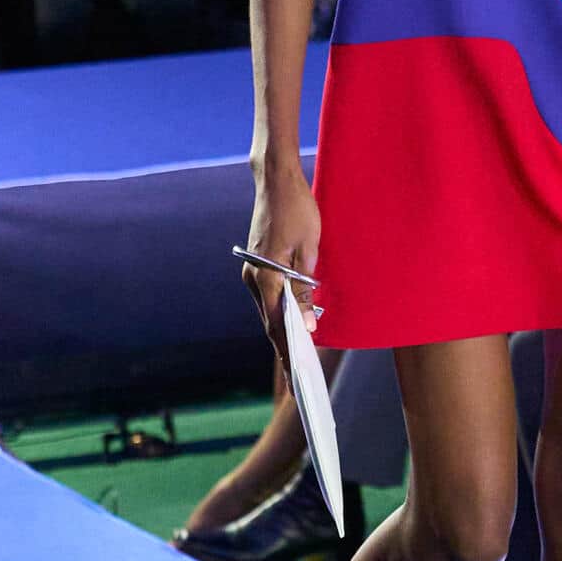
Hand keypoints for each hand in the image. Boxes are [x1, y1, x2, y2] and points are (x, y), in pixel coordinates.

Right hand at [243, 173, 321, 368]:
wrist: (276, 179)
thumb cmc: (298, 210)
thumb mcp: (309, 249)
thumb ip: (305, 288)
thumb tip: (307, 324)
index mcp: (265, 276)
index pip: (278, 326)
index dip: (289, 353)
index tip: (297, 378)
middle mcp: (253, 277)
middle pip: (271, 323)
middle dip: (286, 351)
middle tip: (299, 381)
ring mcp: (252, 271)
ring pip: (269, 311)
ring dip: (284, 333)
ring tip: (299, 361)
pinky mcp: (256, 265)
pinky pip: (269, 297)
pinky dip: (281, 314)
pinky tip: (294, 327)